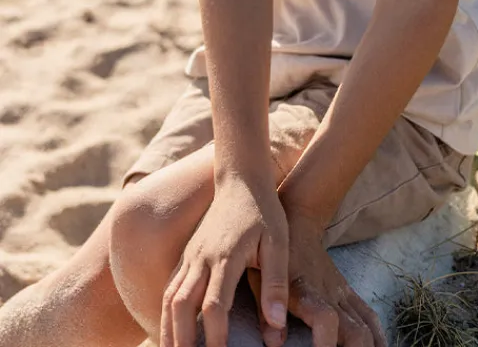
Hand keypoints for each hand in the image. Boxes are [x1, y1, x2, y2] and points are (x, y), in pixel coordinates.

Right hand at [160, 174, 289, 346]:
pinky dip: (166, 312)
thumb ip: (276, 283)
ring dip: (167, 329)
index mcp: (226, 256)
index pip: (215, 305)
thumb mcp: (278, 243)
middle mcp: (202, 257)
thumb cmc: (264, 212)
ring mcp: (191, 255)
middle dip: (181, 340)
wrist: (241, 179)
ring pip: (170, 297)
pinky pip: (170, 286)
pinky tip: (170, 330)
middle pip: (181, 305)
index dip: (216, 337)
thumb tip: (275, 326)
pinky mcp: (187, 253)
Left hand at [248, 207, 387, 346]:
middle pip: (356, 333)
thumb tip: (274, 344)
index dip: (326, 345)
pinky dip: (377, 336)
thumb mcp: (259, 276)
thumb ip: (266, 310)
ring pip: (367, 327)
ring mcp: (342, 294)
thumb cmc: (271, 253)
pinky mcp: (348, 292)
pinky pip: (369, 317)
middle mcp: (330, 295)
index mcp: (306, 291)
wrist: (298, 221)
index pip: (325, 320)